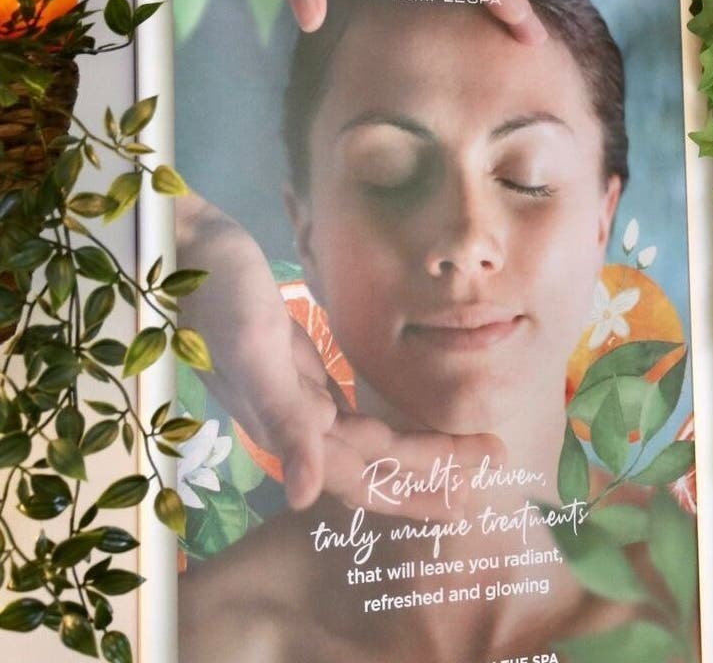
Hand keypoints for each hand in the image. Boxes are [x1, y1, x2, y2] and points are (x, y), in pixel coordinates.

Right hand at [176, 193, 503, 516]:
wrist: (182, 249)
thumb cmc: (219, 294)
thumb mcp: (254, 356)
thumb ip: (283, 425)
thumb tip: (306, 499)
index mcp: (291, 422)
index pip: (366, 471)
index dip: (415, 487)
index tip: (472, 494)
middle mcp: (294, 418)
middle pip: (373, 462)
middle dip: (430, 474)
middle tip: (494, 467)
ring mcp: (292, 394)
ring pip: (365, 438)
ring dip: (414, 451)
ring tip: (467, 454)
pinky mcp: (293, 365)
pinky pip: (347, 411)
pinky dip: (381, 424)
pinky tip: (400, 428)